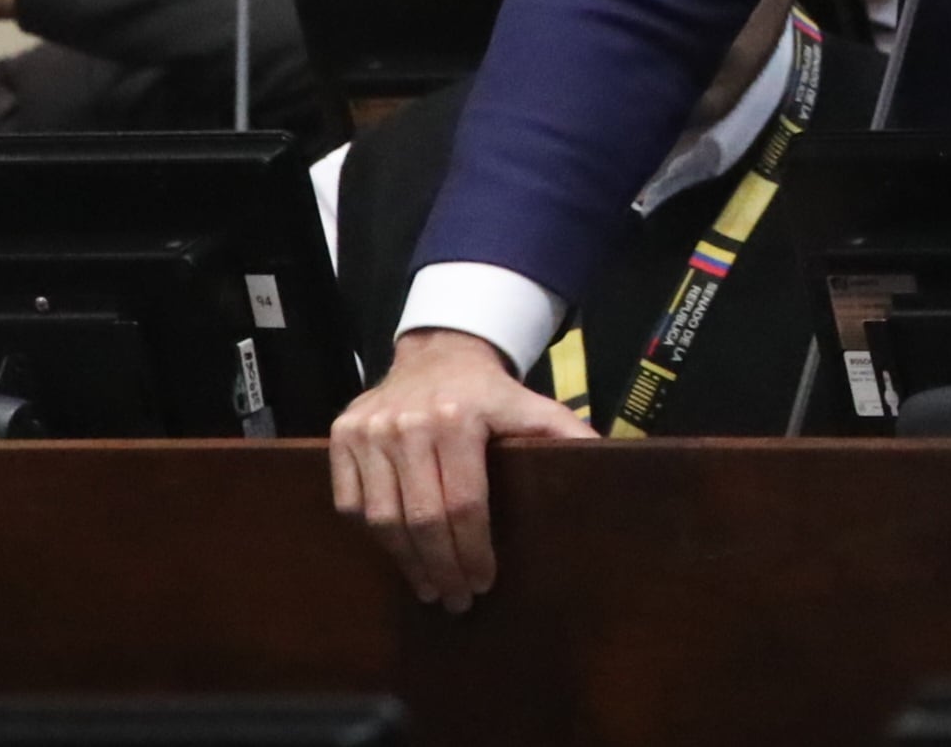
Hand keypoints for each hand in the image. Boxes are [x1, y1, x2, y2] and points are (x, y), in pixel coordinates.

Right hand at [329, 327, 592, 609]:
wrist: (437, 352)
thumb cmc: (489, 392)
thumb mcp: (531, 405)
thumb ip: (564, 433)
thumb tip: (609, 460)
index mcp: (456, 418)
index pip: (463, 503)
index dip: (473, 551)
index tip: (484, 582)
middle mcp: (406, 424)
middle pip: (421, 518)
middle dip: (442, 567)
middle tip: (457, 599)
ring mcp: (368, 431)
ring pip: (382, 518)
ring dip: (407, 562)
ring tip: (430, 587)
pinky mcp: (341, 435)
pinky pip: (350, 503)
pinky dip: (374, 536)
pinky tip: (398, 554)